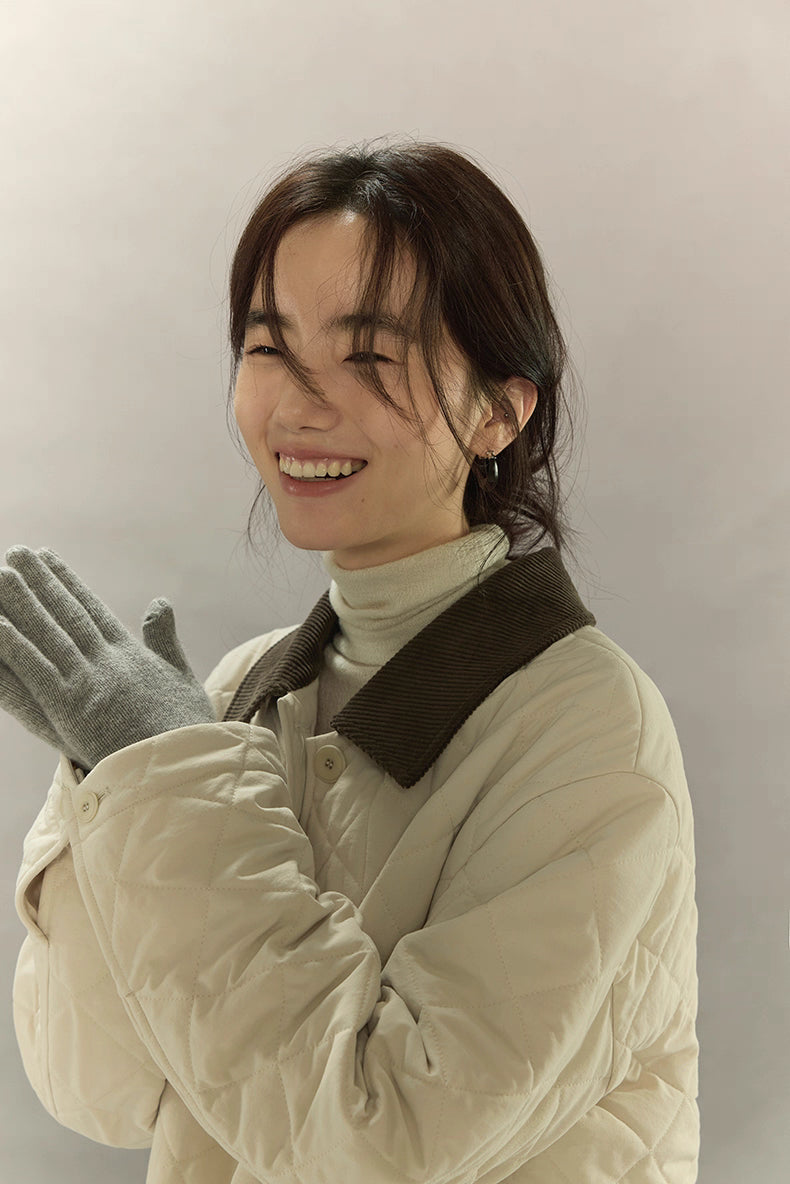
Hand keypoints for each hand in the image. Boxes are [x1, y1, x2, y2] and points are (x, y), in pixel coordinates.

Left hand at [0, 546, 215, 770]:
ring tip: (0, 574)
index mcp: (131, 655)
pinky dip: (16, 647)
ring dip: (20, 604)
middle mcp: (107, 661)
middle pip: (66, 614)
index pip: (92, 609)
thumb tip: (159, 600)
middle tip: (15, 552)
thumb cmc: (187, 729)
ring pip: (47, 635)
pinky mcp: (72, 708)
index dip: (67, 582)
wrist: (188, 765)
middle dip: (39, 582)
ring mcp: (89, 683)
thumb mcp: (181, 677)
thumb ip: (165, 640)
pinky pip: (37, 671)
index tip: (47, 558)